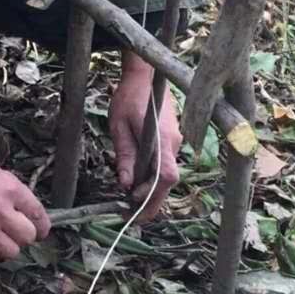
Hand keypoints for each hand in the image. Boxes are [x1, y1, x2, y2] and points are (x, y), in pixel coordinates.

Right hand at [0, 137, 50, 261]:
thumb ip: (9, 190)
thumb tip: (21, 207)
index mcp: (10, 189)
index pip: (38, 214)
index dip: (42, 226)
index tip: (41, 231)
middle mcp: (1, 210)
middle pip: (28, 237)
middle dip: (25, 237)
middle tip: (17, 236)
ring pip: (11, 251)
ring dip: (7, 247)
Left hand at [109, 51, 182, 222]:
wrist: (146, 76)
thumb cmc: (129, 97)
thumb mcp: (119, 126)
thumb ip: (125, 156)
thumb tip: (126, 184)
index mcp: (162, 139)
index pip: (166, 176)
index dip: (152, 193)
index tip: (133, 201)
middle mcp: (174, 144)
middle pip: (168, 183)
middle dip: (150, 203)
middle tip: (130, 217)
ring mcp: (176, 143)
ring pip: (166, 177)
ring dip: (151, 192)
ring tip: (129, 203)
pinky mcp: (172, 142)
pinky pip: (164, 167)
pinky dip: (152, 179)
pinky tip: (137, 184)